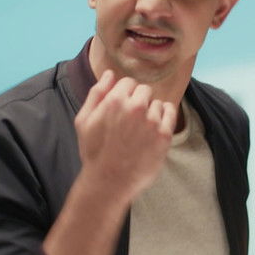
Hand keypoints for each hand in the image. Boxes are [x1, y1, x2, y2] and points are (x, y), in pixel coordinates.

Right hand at [74, 70, 176, 198]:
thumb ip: (97, 93)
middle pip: (145, 91)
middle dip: (139, 101)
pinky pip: (170, 112)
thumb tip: (109, 73)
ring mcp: (152, 122)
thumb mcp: (84, 120)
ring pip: (157, 103)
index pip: (129, 82)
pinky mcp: (164, 135)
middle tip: (131, 121)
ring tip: (140, 130)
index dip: (125, 94)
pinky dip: (165, 117)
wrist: (108, 181)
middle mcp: (135, 108)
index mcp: (115, 101)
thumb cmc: (94, 151)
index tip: (123, 108)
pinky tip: (155, 129)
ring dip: (151, 112)